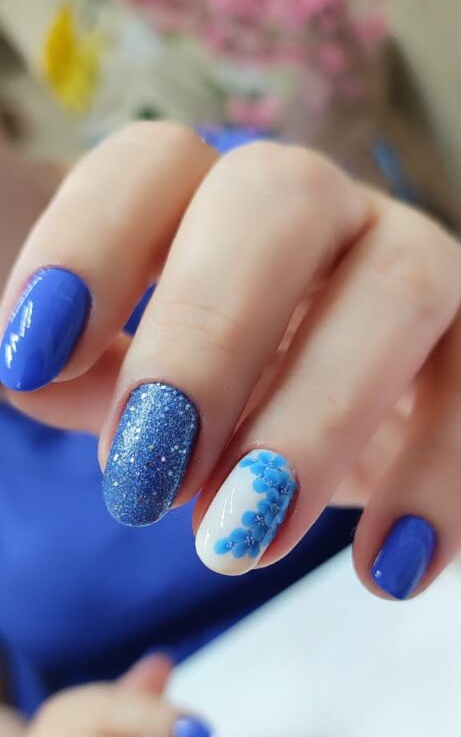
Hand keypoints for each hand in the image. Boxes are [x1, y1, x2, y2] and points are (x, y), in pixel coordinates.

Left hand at [1, 122, 459, 599]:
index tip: (28, 358)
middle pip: (274, 200)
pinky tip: (385, 571)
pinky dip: (442, 480)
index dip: (86, 244)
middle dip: (205, 338)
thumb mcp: (131, 385)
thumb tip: (26, 372)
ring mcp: (413, 260)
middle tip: (145, 481)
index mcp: (210, 199)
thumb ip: (77, 373)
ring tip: (244, 544)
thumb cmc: (221, 399)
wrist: (349, 427)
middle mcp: (319, 208)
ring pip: (398, 285)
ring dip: (316, 420)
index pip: (151, 165)